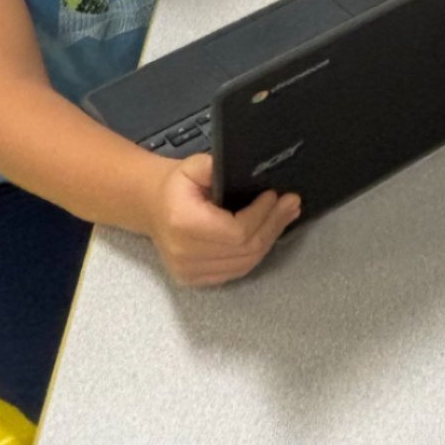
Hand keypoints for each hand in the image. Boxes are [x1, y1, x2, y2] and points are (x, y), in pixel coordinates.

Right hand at [148, 153, 299, 287]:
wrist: (153, 206)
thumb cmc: (177, 184)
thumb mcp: (193, 165)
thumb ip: (215, 168)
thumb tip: (247, 171)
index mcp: (183, 224)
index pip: (235, 232)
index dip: (260, 216)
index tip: (274, 195)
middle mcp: (184, 254)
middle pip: (244, 250)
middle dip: (273, 225)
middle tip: (291, 203)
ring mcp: (188, 272)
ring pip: (243, 264)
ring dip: (269, 239)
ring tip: (286, 215)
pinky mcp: (194, 279)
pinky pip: (235, 271)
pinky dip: (256, 253)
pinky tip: (269, 233)